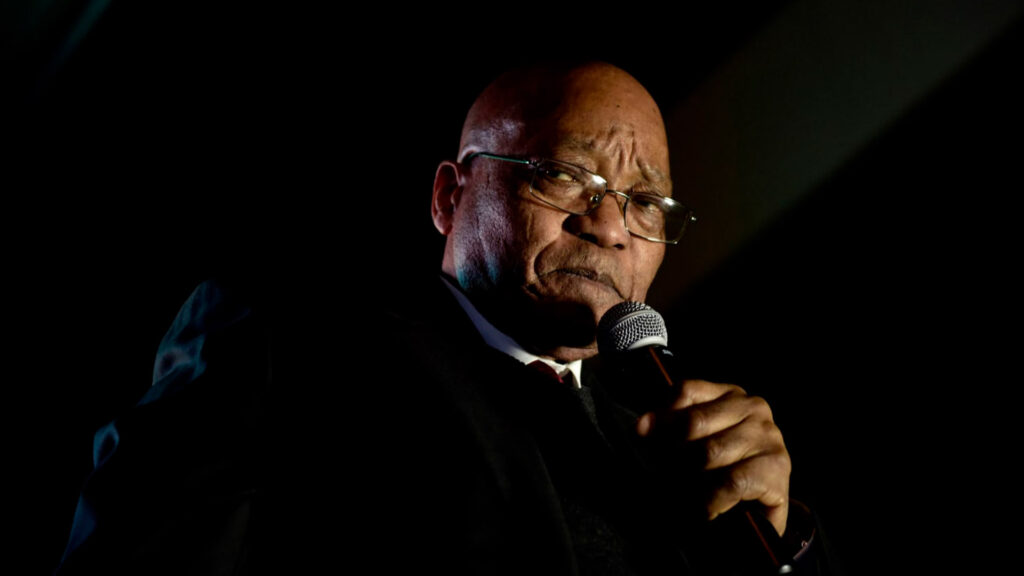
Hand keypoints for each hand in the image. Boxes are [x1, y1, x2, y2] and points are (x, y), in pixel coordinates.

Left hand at [636, 379, 790, 535]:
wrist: (762, 515)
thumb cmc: (722, 473)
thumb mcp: (693, 444)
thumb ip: (669, 429)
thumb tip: (640, 426)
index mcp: (730, 395)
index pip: (686, 392)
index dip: (660, 415)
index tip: (640, 435)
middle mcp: (753, 408)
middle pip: (694, 423)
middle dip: (671, 453)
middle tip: (663, 475)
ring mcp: (768, 436)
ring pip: (709, 453)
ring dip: (689, 480)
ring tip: (683, 496)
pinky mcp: (776, 468)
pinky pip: (730, 481)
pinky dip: (712, 500)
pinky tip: (706, 509)